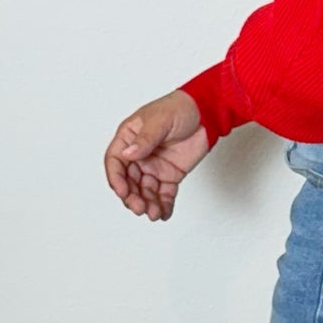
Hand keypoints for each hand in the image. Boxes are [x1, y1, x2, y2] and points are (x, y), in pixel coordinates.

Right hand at [105, 90, 210, 219]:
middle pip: (128, 181)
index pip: (115, 162)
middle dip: (132, 197)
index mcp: (129, 138)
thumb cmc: (180, 107)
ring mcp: (154, 166)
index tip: (123, 192)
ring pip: (145, 191)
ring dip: (148, 203)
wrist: (207, 112)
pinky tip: (164, 214)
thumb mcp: (160, 120)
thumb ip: (145, 139)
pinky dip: (163, 205)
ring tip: (154, 213)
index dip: (116, 179)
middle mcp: (139, 155)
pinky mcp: (170, 175)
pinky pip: (164, 193)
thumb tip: (128, 154)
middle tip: (140, 208)